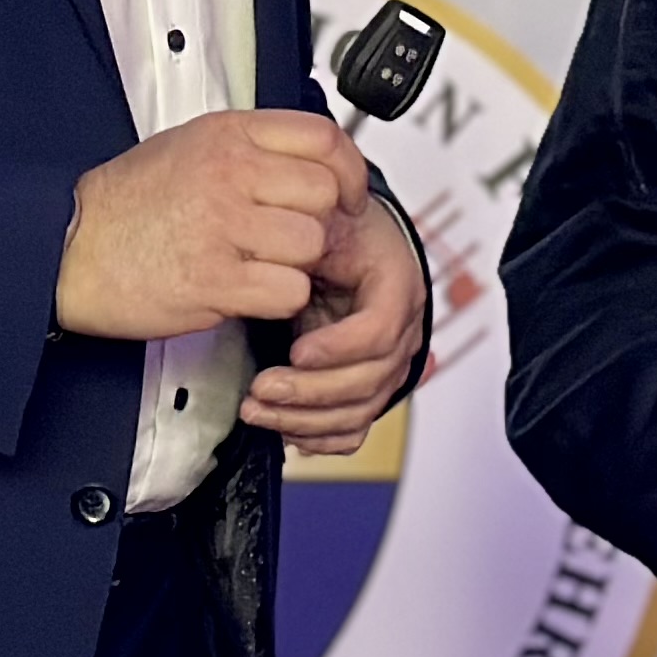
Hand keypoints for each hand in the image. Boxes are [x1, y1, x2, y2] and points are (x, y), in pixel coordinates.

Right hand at [56, 111, 363, 339]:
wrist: (66, 250)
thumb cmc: (124, 205)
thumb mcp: (187, 147)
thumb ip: (249, 147)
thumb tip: (308, 159)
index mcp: (227, 135)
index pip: (323, 138)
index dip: (347, 171)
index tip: (345, 194)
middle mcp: (229, 173)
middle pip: (324, 193)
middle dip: (319, 223)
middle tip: (295, 240)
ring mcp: (223, 226)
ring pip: (312, 244)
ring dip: (297, 264)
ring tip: (263, 267)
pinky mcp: (215, 279)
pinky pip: (287, 290)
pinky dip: (278, 299)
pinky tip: (250, 291)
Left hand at [244, 189, 423, 457]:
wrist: (346, 243)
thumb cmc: (335, 230)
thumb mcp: (324, 219)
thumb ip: (309, 232)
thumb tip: (289, 237)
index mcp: (397, 287)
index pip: (379, 331)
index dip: (338, 347)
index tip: (294, 351)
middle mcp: (402, 333)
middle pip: (368, 381)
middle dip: (309, 392)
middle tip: (259, 388)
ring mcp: (388, 367)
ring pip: (358, 413)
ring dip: (303, 420)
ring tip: (254, 410)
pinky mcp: (367, 390)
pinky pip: (352, 431)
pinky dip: (319, 438)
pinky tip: (284, 430)